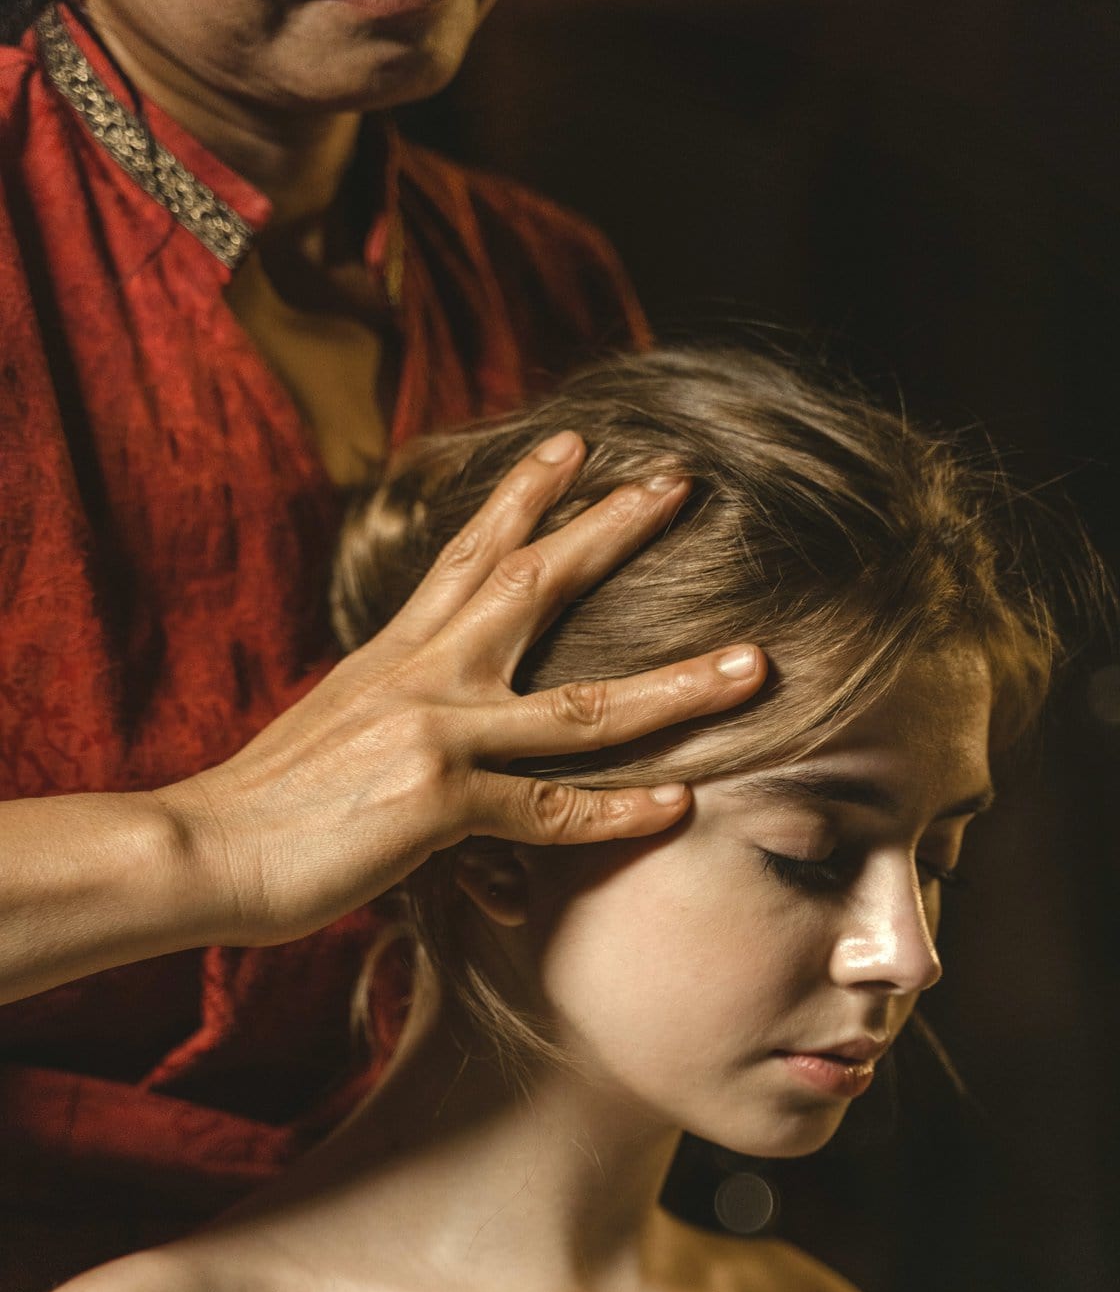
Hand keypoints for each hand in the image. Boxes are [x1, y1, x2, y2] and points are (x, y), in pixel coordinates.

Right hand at [156, 432, 766, 945]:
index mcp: (394, 654)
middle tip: (680, 481)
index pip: (467, 553)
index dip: (524, 494)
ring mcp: (437, 733)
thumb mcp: (333, 726)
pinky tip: (679, 804)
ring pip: (583, 706)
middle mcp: (424, 675)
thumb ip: (391, 707)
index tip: (573, 445)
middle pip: (535, 583)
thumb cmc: (262, 802)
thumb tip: (426, 717)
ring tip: (752, 664)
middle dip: (613, 528)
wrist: (197, 846)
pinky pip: (550, 810)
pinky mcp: (439, 803)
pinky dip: (617, 811)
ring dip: (676, 686)